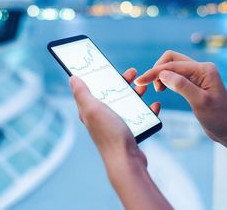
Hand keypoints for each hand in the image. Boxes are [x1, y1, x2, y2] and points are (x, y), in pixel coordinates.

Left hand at [69, 70, 172, 209]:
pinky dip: (147, 109)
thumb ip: (82, 93)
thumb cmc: (108, 134)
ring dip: (135, 93)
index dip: (99, 75)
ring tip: (144, 87)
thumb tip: (72, 78)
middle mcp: (102, 116)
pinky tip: (154, 105)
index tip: (108, 64)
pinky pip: (139, 116)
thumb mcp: (92, 109)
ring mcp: (116, 124)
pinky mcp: (129, 132)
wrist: (126, 161)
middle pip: (112, 93)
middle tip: (133, 72)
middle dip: (122, 81)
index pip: (92, 87)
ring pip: (127, 103)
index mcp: (90, 110)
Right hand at [135, 50, 226, 143]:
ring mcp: (198, 74)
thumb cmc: (218, 117)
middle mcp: (201, 68)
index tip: (140, 81)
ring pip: (172, 65)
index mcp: (204, 69)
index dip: (154, 72)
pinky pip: (176, 74)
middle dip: (157, 69)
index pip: (173, 65)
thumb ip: (181, 86)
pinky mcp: (194, 82)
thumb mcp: (199, 102)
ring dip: (161, 74)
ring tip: (158, 90)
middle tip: (149, 86)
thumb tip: (162, 74)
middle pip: (171, 58)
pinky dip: (166, 79)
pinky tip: (163, 88)